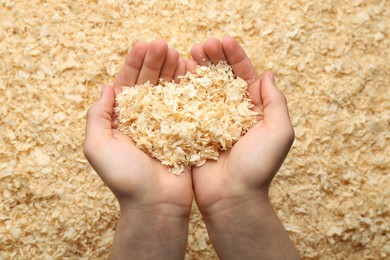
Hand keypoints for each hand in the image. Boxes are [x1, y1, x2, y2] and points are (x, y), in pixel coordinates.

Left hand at [84, 40, 191, 258]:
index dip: (134, 64)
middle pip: (149, 83)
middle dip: (155, 62)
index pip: (127, 84)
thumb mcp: (97, 147)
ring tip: (178, 53)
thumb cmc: (125, 178)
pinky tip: (192, 72)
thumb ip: (97, 116)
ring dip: (172, 70)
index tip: (143, 46)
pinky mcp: (185, 131)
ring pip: (169, 90)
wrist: (157, 203)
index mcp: (122, 119)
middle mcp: (144, 119)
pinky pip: (187, 105)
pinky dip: (188, 88)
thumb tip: (107, 87)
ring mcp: (166, 124)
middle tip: (163, 45)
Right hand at [188, 37, 298, 258]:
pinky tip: (177, 74)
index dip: (235, 57)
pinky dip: (183, 88)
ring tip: (188, 53)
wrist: (231, 197)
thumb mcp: (279, 132)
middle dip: (214, 58)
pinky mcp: (193, 130)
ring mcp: (211, 120)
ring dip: (197, 68)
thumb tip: (268, 74)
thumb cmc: (258, 167)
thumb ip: (275, 102)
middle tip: (202, 45)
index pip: (244, 76)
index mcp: (252, 109)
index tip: (224, 41)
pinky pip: (187, 105)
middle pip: (222, 77)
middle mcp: (231, 112)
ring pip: (203, 87)